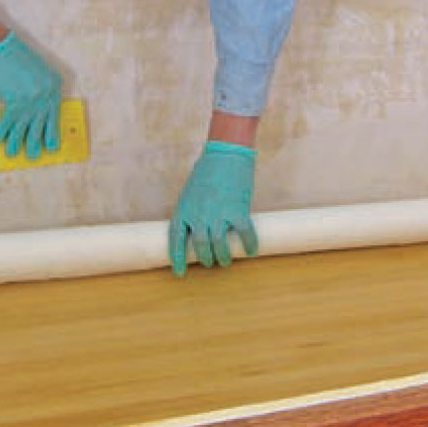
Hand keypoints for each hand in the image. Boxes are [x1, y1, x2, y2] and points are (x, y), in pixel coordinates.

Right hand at [0, 32, 61, 158]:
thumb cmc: (16, 55)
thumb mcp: (38, 71)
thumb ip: (41, 90)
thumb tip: (36, 112)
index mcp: (55, 85)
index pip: (55, 114)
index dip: (52, 131)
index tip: (52, 144)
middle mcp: (47, 95)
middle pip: (43, 124)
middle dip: (38, 142)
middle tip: (35, 156)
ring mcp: (32, 99)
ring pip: (26, 127)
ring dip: (19, 143)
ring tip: (16, 154)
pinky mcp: (15, 101)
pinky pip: (10, 122)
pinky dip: (4, 132)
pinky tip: (0, 140)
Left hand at [168, 141, 257, 276]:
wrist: (226, 154)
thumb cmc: (208, 170)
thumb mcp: (191, 192)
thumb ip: (193, 211)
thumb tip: (199, 229)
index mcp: (184, 209)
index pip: (176, 239)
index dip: (177, 258)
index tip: (179, 273)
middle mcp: (199, 214)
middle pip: (200, 245)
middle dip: (205, 258)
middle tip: (210, 262)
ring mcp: (218, 213)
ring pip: (219, 245)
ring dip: (223, 256)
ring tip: (225, 260)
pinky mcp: (238, 210)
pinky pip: (244, 233)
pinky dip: (248, 244)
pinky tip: (251, 250)